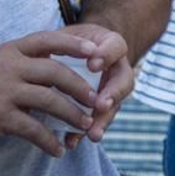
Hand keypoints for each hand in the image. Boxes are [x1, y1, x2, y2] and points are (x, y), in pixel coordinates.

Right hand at [0, 29, 105, 155]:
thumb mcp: (1, 60)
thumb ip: (29, 62)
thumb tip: (64, 67)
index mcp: (12, 51)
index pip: (47, 40)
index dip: (73, 44)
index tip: (95, 50)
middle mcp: (10, 67)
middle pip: (54, 72)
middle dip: (80, 87)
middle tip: (96, 100)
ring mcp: (6, 92)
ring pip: (49, 101)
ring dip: (72, 115)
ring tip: (85, 126)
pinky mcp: (1, 117)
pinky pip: (33, 130)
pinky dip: (49, 142)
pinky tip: (58, 150)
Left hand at [57, 23, 132, 143]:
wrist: (77, 52)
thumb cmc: (73, 41)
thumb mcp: (70, 34)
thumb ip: (67, 43)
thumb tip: (51, 56)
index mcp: (112, 46)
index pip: (116, 47)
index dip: (107, 56)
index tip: (92, 65)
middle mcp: (118, 69)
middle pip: (122, 83)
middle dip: (112, 95)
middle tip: (101, 105)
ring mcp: (111, 91)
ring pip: (112, 107)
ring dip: (102, 121)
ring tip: (93, 135)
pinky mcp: (99, 108)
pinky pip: (96, 121)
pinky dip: (83, 132)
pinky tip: (72, 141)